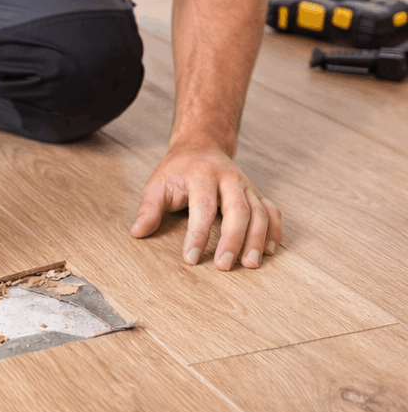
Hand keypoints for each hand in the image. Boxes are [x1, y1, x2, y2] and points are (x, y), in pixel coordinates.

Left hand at [130, 146, 281, 268]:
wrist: (201, 146)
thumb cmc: (177, 170)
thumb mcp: (158, 183)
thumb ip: (149, 208)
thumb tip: (137, 232)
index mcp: (202, 175)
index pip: (203, 207)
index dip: (198, 235)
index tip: (191, 258)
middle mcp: (229, 178)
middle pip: (238, 210)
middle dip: (233, 240)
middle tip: (224, 266)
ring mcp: (246, 185)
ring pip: (260, 212)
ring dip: (257, 240)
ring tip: (250, 265)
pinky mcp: (257, 193)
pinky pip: (272, 212)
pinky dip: (274, 232)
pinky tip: (269, 252)